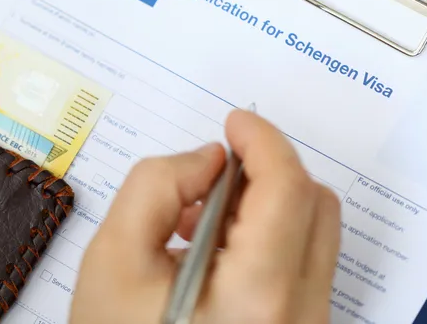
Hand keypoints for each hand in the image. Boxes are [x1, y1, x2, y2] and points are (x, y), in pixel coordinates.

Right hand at [71, 109, 340, 323]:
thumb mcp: (112, 258)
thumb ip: (156, 184)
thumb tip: (210, 161)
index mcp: (256, 294)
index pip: (287, 188)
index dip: (262, 139)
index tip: (234, 121)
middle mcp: (301, 313)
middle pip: (315, 204)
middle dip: (267, 170)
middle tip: (213, 174)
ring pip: (315, 232)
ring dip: (267, 202)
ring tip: (201, 219)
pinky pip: (305, 262)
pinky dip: (270, 235)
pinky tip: (216, 250)